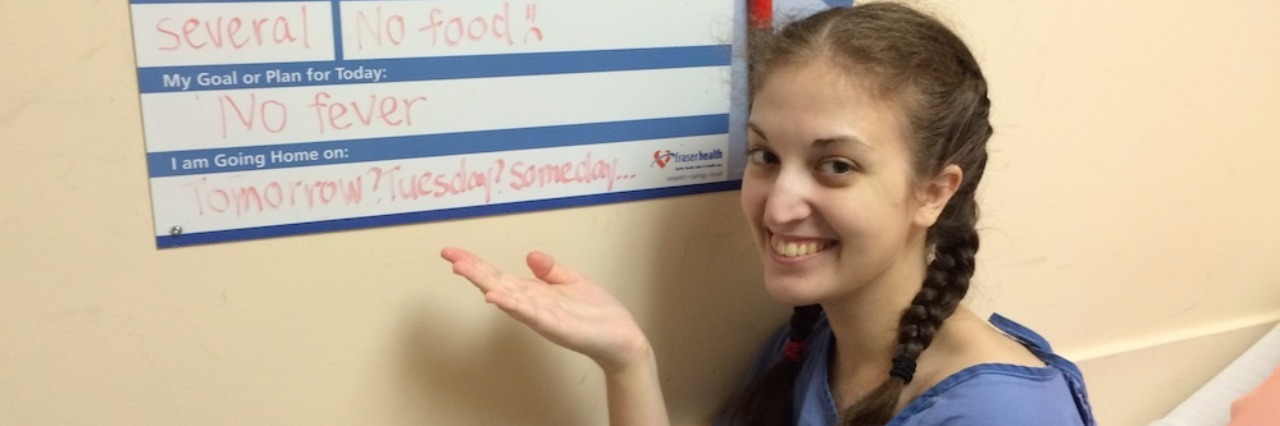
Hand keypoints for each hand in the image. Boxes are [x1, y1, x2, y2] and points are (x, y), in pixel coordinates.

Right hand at [440, 247, 651, 372]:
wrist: (620, 337)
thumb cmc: (596, 313)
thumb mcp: (572, 281)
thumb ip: (550, 270)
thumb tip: (530, 255)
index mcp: (533, 293)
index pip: (498, 276)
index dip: (475, 264)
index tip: (452, 252)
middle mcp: (531, 304)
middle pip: (496, 284)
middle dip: (473, 271)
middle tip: (449, 257)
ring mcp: (541, 316)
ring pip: (508, 298)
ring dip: (486, 284)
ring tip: (464, 271)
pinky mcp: (556, 325)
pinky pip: (530, 314)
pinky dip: (513, 305)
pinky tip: (497, 297)